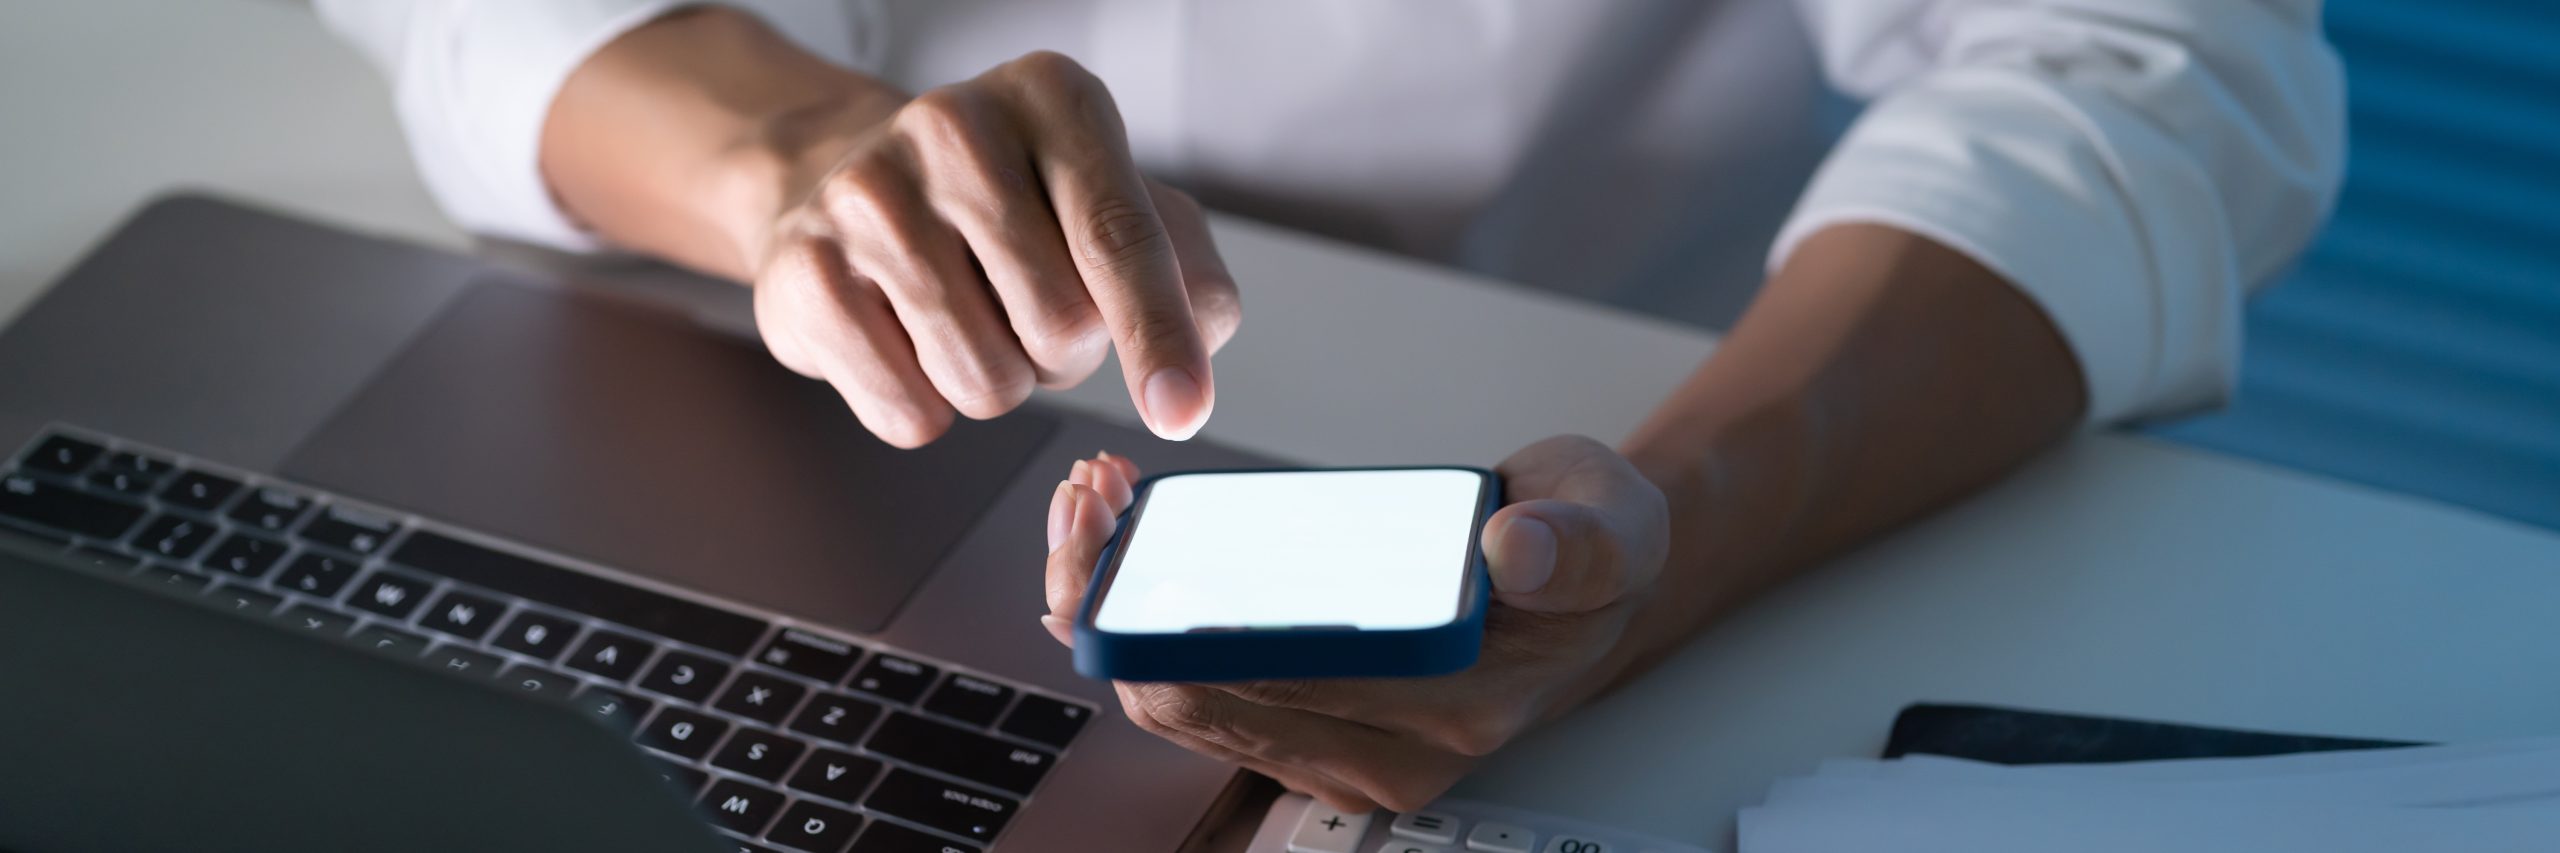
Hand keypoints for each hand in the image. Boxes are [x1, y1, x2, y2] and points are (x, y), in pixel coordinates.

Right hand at [748, 51, 1239, 446]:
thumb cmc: (1009, 208)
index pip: (1119, 235)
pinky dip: (927, 405)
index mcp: (1051, 97)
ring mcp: (867, 194)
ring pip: (986, 381)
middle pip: (1061, 327)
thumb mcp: (1115, 208)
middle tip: (1029, 309)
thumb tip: (1196, 346)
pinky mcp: (803, 270)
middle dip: (1066, 356)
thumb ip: (1186, 275)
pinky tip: (907, 339)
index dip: (1158, 335)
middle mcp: (954, 126)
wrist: (855, 187)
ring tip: (969, 317)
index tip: (1180, 409)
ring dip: (998, 381)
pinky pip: (909, 413)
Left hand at [1040, 437, 1670, 810]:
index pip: (1274, 686)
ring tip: (1094, 509)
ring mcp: (1336, 753)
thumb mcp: (1611, 521)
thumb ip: (1576, 541)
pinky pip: (1189, 695)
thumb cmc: (1583, 547)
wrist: (1584, 576)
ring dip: (1116, 614)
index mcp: (1450, 713)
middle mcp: (1382, 758)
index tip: (1125, 523)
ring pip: (1175, 706)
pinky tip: (1116, 554)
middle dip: (1117, 604)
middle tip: (1087, 499)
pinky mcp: (1302, 730)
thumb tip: (1514, 551)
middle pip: (1195, 705)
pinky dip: (1141, 627)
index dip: (1174, 611)